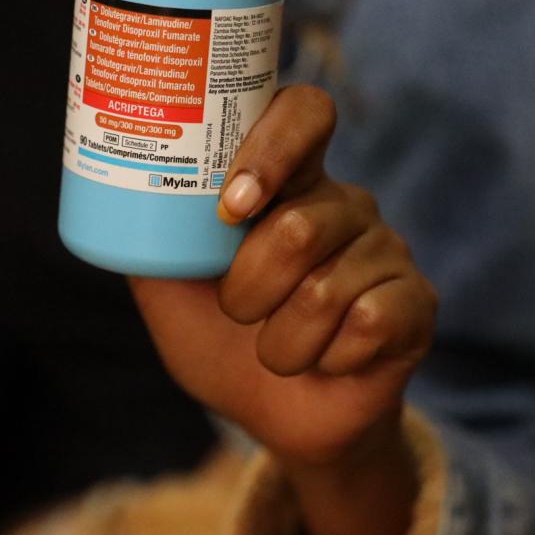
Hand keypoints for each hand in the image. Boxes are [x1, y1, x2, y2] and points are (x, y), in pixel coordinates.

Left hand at [130, 85, 436, 534]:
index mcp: (289, 182)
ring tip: (280, 348)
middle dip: (248, 291)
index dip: (273, 147)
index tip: (231, 208)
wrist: (278, 421)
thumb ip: (150, 240)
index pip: (303, 113)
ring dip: (281, 341)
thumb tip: (118, 189)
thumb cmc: (225, 345)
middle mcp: (344, 204)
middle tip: (238, 313)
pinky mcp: (416, 303)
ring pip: (326, 288)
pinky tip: (329, 361)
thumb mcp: (170, 293)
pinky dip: (328, 359)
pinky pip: (369, 323)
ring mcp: (386, 250)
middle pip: (301, 225)